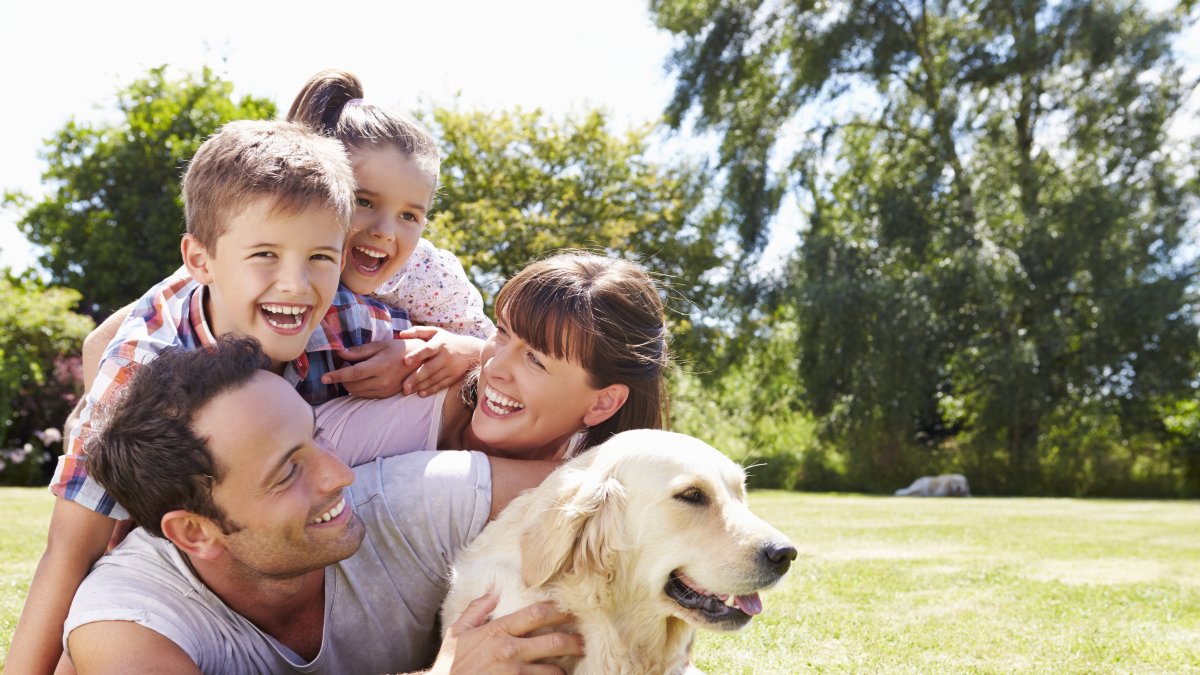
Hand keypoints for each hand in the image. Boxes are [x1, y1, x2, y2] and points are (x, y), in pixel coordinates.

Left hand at [321, 338, 424, 397]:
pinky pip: (365, 395)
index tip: (323, 378)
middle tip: (346, 365)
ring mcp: (385, 391)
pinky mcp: (386, 396)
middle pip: (352, 385)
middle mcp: (383, 381)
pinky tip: (364, 378)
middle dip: (343, 378)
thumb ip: (359, 351)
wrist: (421, 361)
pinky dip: (359, 388)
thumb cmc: (399, 349)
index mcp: (380, 366)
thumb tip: (340, 354)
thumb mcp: (380, 345)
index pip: (353, 374)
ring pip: (357, 392)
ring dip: (350, 384)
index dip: (336, 376)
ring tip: (356, 371)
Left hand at [396, 326, 483, 396]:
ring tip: (407, 391)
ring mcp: (451, 368)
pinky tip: (421, 394)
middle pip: (429, 368)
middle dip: (416, 378)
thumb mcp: (435, 332)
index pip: (428, 349)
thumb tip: (401, 334)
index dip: (417, 355)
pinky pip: (441, 385)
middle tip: (404, 387)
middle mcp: (446, 356)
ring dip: (420, 386)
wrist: (471, 350)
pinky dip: (431, 390)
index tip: (405, 361)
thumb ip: (418, 331)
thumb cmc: (447, 340)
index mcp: (440, 343)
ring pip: (434, 379)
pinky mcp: (454, 377)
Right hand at [429, 593, 582, 674]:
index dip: (558, 610)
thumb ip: (476, 611)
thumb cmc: (449, 664)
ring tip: (568, 667)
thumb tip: (493, 592)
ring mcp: (514, 673)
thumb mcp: (457, 633)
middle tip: (584, 641)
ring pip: (552, 670)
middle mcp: (509, 651)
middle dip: (574, 641)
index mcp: (497, 632)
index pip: (536, 615)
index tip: (571, 610)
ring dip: (563, 669)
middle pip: (554, 642)